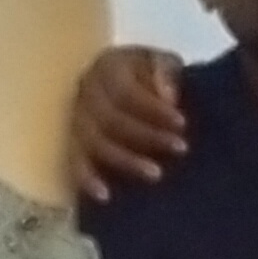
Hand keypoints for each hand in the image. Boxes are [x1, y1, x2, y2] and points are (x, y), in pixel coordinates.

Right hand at [65, 44, 191, 199]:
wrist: (140, 83)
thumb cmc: (156, 74)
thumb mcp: (167, 62)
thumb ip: (167, 72)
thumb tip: (168, 97)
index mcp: (108, 66)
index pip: (127, 92)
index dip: (154, 110)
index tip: (183, 124)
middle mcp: (86, 90)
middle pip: (110, 119)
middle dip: (147, 137)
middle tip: (181, 149)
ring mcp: (77, 117)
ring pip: (94, 142)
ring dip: (125, 160)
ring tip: (156, 175)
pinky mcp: (74, 141)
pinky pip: (74, 161)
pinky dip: (86, 179)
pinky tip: (104, 197)